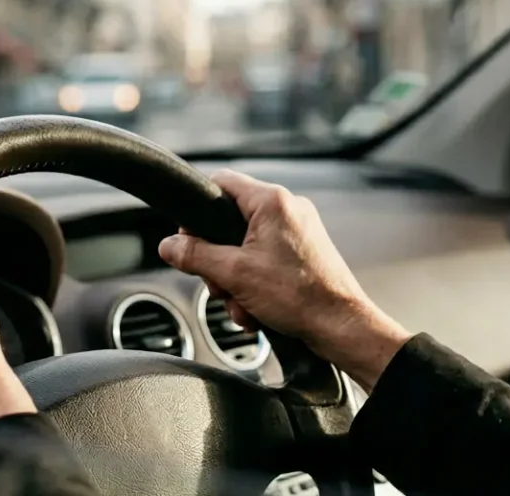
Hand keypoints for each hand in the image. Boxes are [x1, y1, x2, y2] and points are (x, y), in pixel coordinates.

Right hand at [158, 170, 410, 391]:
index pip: (220, 182)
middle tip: (222, 283)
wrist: (340, 326)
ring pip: (245, 247)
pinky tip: (257, 308)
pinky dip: (255, 284)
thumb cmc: (301, 297)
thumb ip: (195, 255)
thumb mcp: (234, 274)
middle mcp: (288, 209)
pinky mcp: (303, 252)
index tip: (190, 238)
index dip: (198, 211)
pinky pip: (265, 260)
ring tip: (244, 302)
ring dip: (236, 279)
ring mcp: (298, 231)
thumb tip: (169, 245)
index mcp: (272, 201)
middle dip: (219, 260)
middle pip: (230, 222)